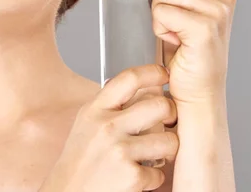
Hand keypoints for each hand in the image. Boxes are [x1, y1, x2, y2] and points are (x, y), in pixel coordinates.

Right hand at [39, 64, 178, 191]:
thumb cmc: (79, 164)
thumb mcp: (87, 125)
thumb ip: (111, 107)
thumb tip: (144, 90)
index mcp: (96, 109)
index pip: (130, 78)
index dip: (153, 72)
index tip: (164, 74)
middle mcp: (107, 126)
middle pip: (159, 105)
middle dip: (171, 114)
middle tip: (168, 121)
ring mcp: (119, 151)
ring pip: (169, 141)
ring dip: (167, 151)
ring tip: (154, 155)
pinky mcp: (131, 176)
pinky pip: (159, 173)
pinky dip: (152, 179)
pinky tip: (138, 178)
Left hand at [146, 0, 236, 102]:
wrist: (198, 90)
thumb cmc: (187, 49)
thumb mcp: (188, 7)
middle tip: (164, 6)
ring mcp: (217, 11)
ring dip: (157, 10)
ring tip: (171, 29)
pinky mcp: (204, 28)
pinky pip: (161, 11)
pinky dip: (158, 26)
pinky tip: (173, 40)